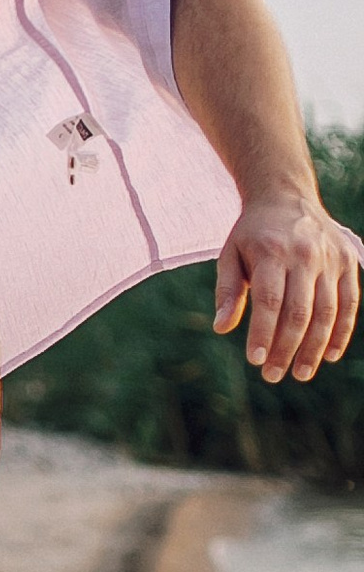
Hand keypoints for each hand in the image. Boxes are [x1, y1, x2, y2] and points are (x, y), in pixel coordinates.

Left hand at [214, 192, 360, 383]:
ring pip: (327, 311)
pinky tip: (329, 355)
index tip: (255, 360)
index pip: (269, 301)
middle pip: (299, 311)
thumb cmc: (253, 234)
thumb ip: (227, 291)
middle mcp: (305, 255)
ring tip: (301, 373)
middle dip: (286, 348)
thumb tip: (222, 328)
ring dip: (314, 347)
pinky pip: (349, 302)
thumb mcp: (230, 255)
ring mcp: (330, 258)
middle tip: (273, 375)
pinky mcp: (348, 262)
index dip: (263, 333)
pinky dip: (341, 331)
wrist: (286, 195)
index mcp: (272, 252)